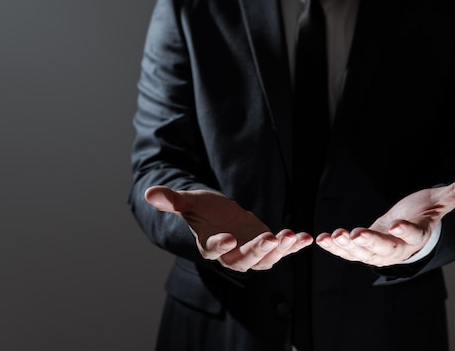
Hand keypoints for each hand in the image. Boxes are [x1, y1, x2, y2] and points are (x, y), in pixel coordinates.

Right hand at [144, 187, 312, 271]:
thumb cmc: (202, 209)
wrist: (219, 215)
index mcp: (209, 245)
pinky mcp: (266, 247)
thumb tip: (149, 193)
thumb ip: (172, 201)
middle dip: (257, 251)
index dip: (219, 246)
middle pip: (243, 260)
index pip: (212, 250)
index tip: (228, 238)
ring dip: (280, 250)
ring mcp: (250, 253)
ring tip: (294, 237)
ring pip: (265, 259)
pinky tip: (306, 237)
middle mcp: (230, 254)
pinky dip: (293, 246)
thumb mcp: (189, 202)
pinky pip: (281, 250)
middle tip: (270, 238)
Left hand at [316, 175, 454, 266]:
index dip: (406, 230)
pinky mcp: (363, 250)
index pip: (413, 235)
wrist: (408, 226)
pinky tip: (322, 239)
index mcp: (417, 236)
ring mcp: (379, 252)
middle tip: (355, 234)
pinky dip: (335, 247)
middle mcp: (398, 248)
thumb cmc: (424, 212)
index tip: (397, 224)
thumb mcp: (439, 200)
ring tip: (334, 237)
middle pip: (384, 248)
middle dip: (369, 242)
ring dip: (347, 246)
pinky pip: (348, 251)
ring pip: (363, 253)